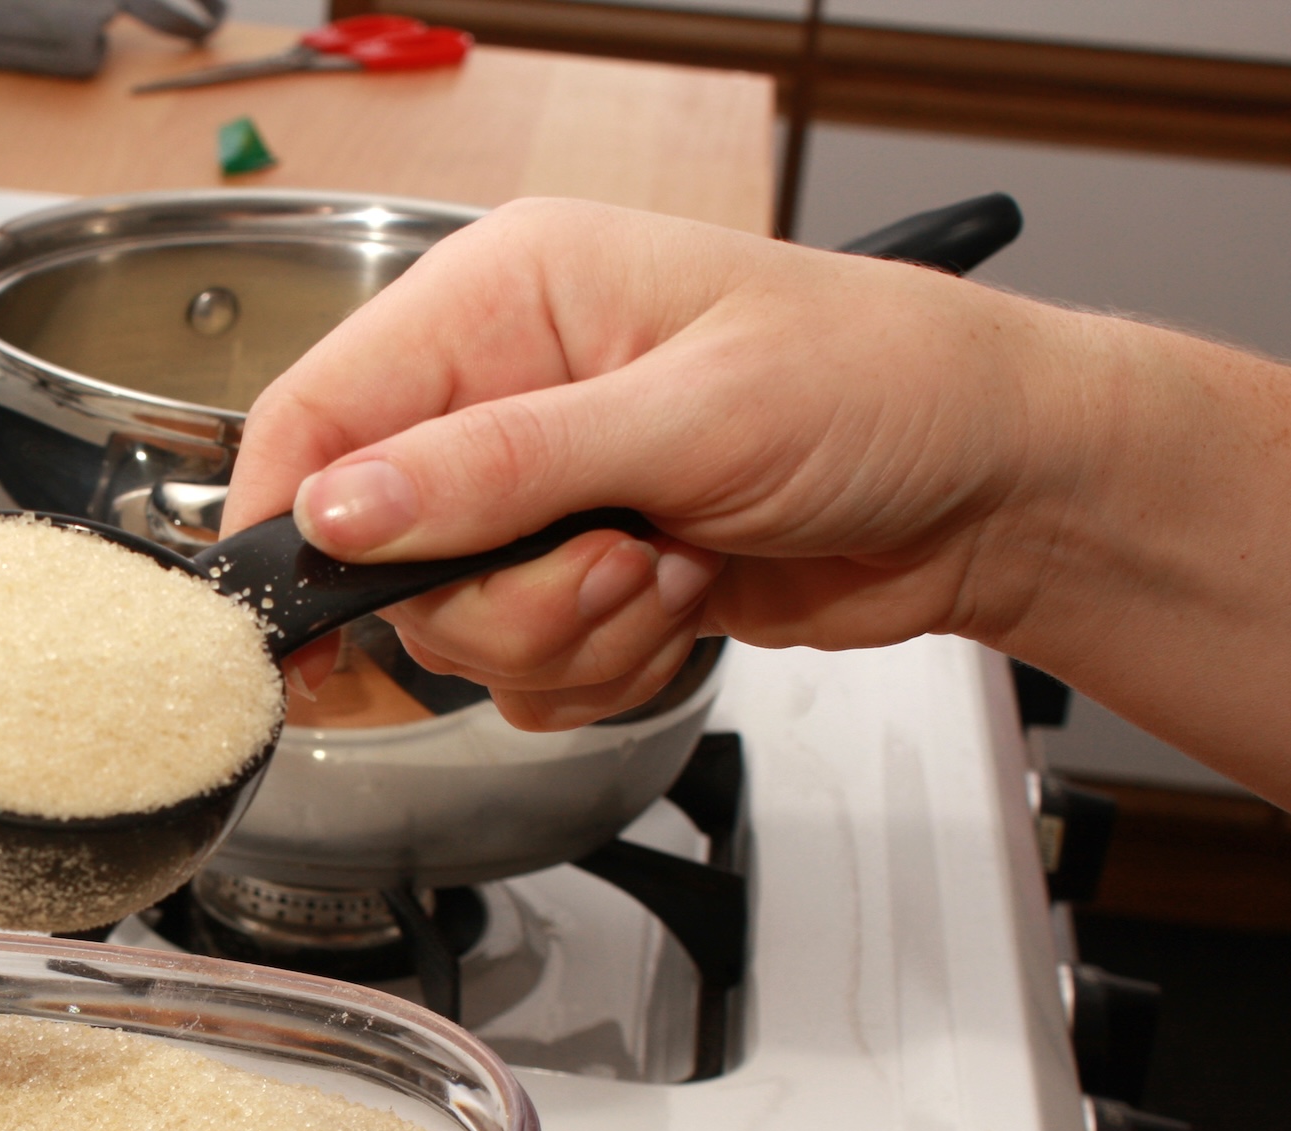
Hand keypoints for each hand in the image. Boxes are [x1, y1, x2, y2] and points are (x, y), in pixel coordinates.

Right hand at [231, 197, 1102, 729]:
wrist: (997, 486)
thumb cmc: (881, 387)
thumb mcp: (686, 416)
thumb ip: (497, 468)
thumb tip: (341, 510)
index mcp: (504, 299)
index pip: (320, 410)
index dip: (293, 520)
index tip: (301, 618)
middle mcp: (503, 394)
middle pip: (381, 551)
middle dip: (501, 595)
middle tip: (618, 563)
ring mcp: (541, 494)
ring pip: (455, 627)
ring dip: (568, 634)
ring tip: (672, 571)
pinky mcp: (580, 577)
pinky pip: (521, 671)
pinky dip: (600, 667)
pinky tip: (683, 604)